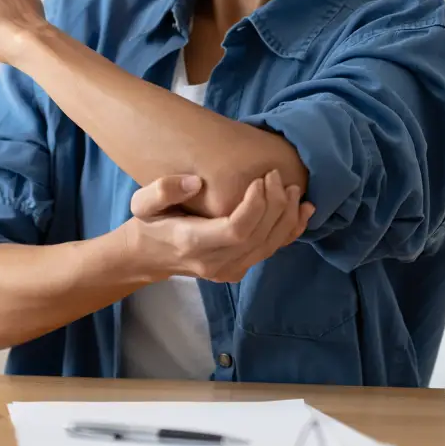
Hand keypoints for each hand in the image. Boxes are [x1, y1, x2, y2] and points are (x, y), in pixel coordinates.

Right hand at [125, 170, 314, 282]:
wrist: (148, 256)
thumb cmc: (148, 224)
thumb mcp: (141, 203)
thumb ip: (163, 190)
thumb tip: (194, 182)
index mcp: (192, 244)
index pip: (236, 230)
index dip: (255, 206)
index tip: (259, 179)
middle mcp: (215, 263)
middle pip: (258, 238)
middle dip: (274, 205)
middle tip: (276, 175)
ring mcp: (229, 270)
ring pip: (269, 246)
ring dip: (286, 216)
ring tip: (291, 188)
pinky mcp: (239, 269)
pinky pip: (271, 251)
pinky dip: (290, 230)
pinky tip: (303, 211)